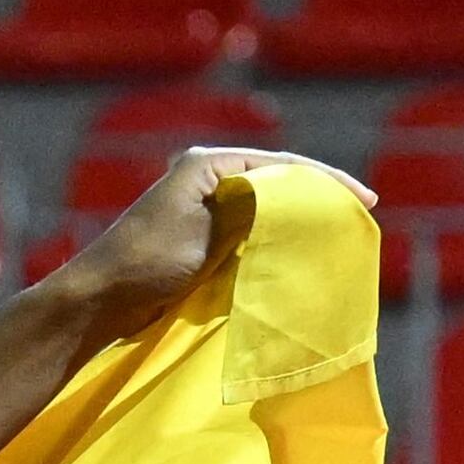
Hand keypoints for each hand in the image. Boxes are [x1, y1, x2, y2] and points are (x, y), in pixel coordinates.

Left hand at [37, 148, 372, 343]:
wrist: (99, 300)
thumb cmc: (148, 262)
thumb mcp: (212, 232)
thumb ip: (256, 215)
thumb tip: (298, 208)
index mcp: (206, 163)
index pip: (283, 166)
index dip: (327, 183)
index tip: (364, 202)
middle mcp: (205, 177)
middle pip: (277, 184)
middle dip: (317, 201)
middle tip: (359, 217)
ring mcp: (200, 205)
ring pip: (264, 210)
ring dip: (297, 222)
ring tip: (338, 235)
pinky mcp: (197, 235)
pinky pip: (248, 232)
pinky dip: (274, 241)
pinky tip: (298, 253)